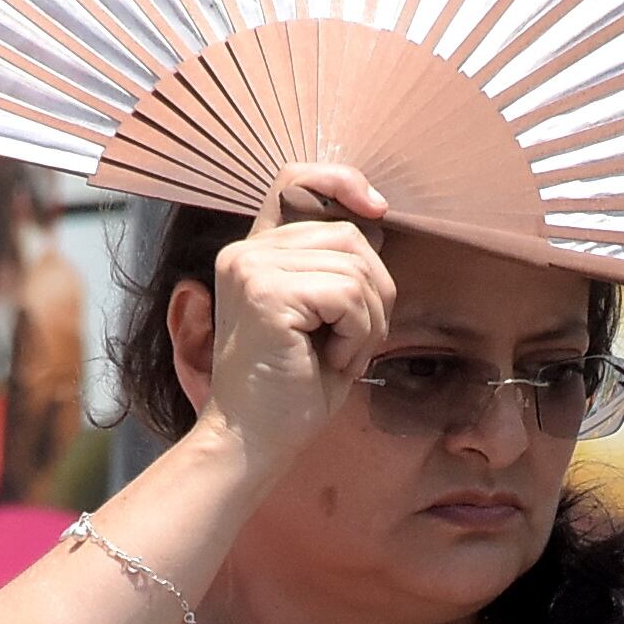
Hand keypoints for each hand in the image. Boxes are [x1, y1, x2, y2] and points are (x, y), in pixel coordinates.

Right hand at [200, 163, 393, 472]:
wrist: (253, 444)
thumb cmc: (292, 390)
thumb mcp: (322, 316)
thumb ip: (336, 266)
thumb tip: (376, 222)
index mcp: (256, 254)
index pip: (295, 179)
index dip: (342, 180)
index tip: (378, 208)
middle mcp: (246, 253)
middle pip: (350, 235)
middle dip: (374, 292)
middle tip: (349, 343)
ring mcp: (252, 269)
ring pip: (355, 268)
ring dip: (367, 322)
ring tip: (338, 355)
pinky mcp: (266, 293)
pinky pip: (348, 296)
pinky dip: (357, 335)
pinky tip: (330, 361)